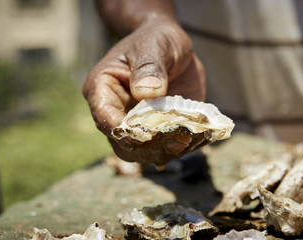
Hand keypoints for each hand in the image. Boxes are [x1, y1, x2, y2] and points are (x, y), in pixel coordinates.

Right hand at [83, 18, 205, 161]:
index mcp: (103, 89)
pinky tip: (199, 139)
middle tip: (179, 142)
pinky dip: (180, 147)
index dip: (125, 131)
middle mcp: (115, 112)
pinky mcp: (156, 130)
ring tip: (191, 140)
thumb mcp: (154, 45)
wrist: (171, 46)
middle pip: (123, 144)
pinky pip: (163, 147)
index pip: (105, 118)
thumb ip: (149, 66)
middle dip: (148, 148)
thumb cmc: (156, 38)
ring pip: (143, 152)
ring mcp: (136, 124)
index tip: (150, 134)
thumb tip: (146, 92)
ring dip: (166, 152)